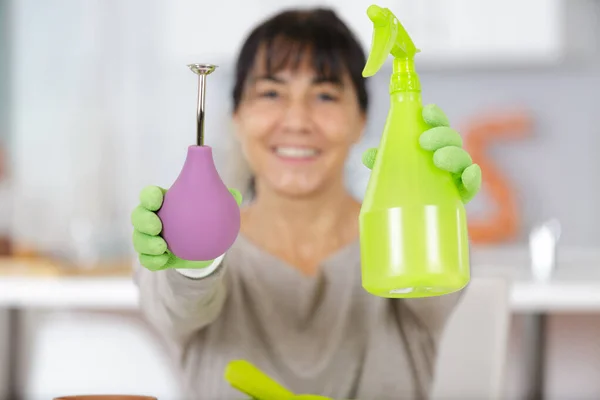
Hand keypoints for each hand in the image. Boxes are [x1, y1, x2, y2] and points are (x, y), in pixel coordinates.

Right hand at [131, 185, 242, 270]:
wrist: (204, 246)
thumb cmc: (206, 220)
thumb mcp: (216, 207)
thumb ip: (225, 200)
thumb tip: (237, 194)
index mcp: (163, 202)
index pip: (150, 195)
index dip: (150, 195)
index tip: (158, 198)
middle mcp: (151, 219)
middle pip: (138, 216)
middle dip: (143, 220)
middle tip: (157, 225)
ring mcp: (149, 239)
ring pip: (139, 240)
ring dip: (146, 242)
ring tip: (161, 246)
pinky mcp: (153, 257)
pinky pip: (147, 260)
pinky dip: (153, 260)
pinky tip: (164, 260)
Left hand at [362, 104, 480, 202]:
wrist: (412, 216)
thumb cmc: (403, 186)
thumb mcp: (390, 170)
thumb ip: (382, 161)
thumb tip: (368, 155)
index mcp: (432, 146)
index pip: (437, 126)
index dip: (434, 117)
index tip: (426, 112)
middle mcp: (447, 157)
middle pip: (451, 139)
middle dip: (440, 135)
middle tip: (423, 141)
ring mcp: (456, 176)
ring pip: (462, 159)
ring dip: (453, 154)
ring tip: (438, 158)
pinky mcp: (461, 196)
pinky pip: (472, 185)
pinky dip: (473, 178)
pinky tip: (470, 172)